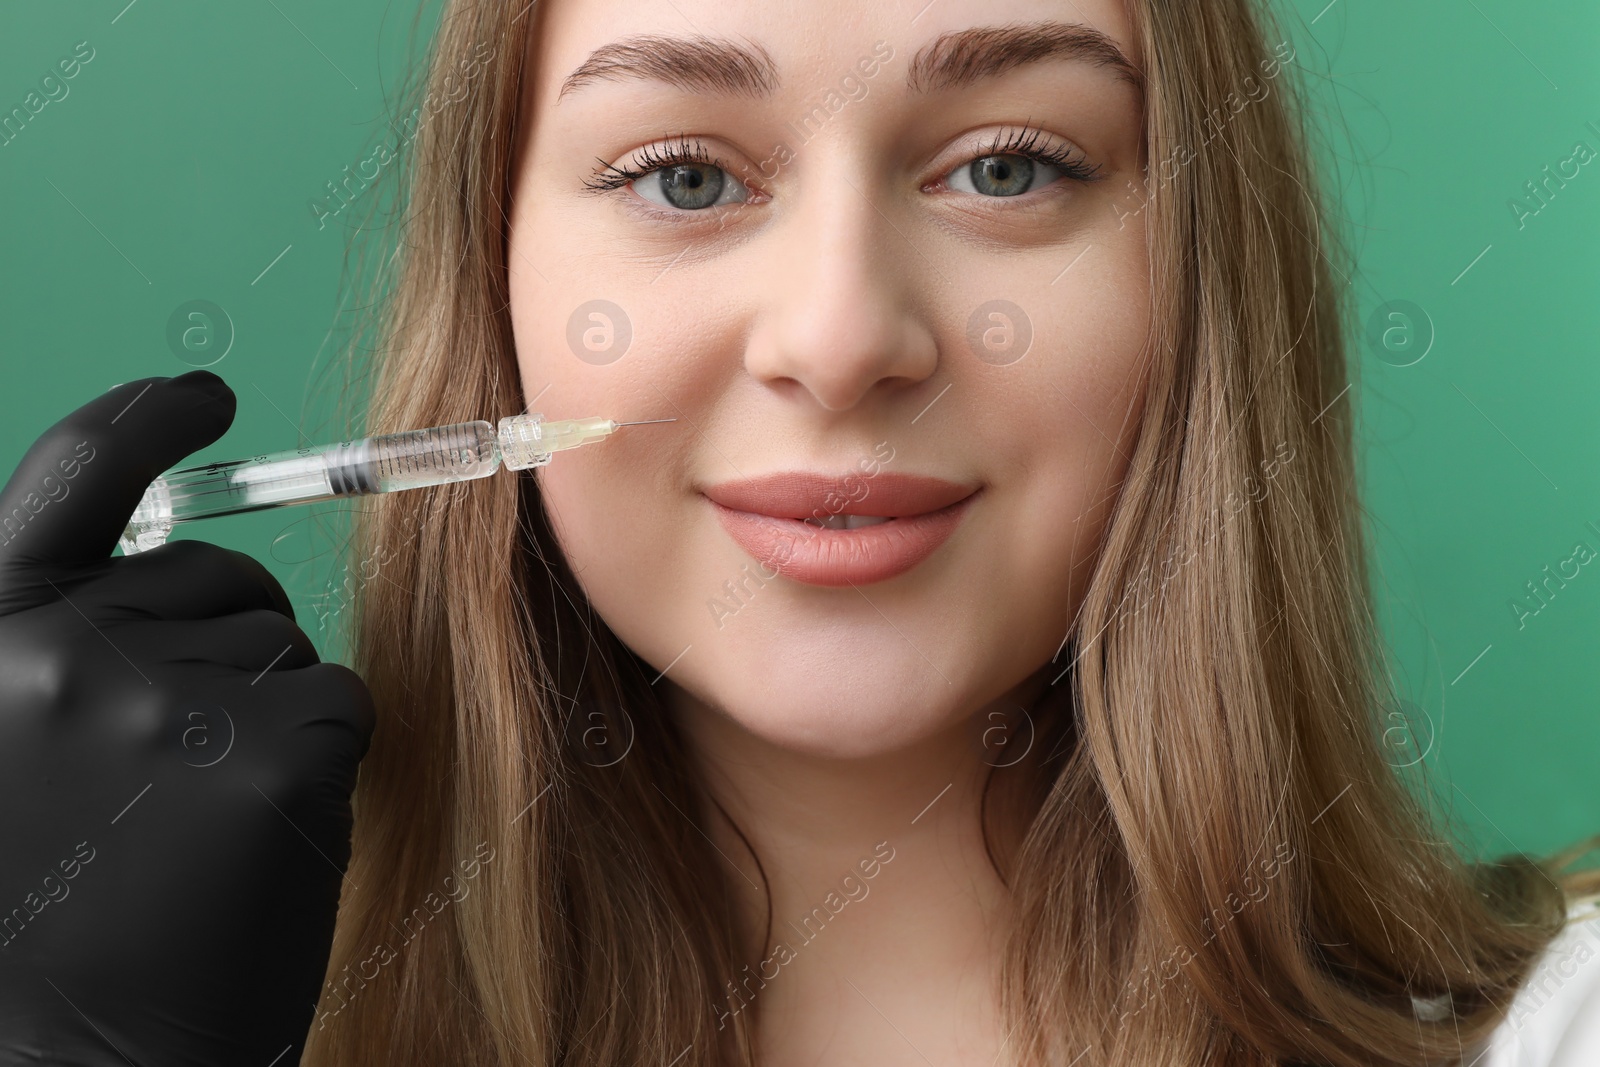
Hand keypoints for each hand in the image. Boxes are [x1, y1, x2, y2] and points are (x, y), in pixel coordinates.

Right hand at [0, 371, 375, 1065]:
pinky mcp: (273, 755)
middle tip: (181, 767)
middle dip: (227, 641)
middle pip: (216, 580)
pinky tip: (256, 839)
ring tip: (196, 827)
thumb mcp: (17, 753)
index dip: (146, 421)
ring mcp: (169, 699)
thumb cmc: (50, 921)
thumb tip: (177, 582)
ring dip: (264, 716)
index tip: (203, 394)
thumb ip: (68, 652)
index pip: (73, 479)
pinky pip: (338, 704)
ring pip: (284, 648)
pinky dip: (318, 760)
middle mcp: (60, 652)